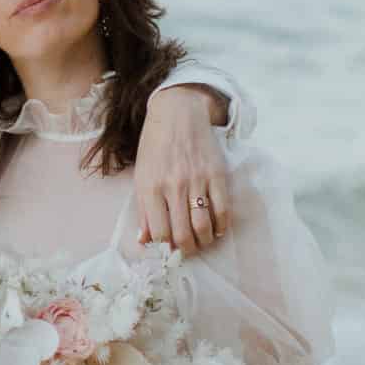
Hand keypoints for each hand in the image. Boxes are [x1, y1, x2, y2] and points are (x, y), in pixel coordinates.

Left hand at [134, 86, 231, 251]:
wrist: (178, 114)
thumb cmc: (155, 147)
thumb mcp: (141, 177)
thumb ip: (143, 211)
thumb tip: (144, 241)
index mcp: (150, 189)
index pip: (159, 233)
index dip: (165, 249)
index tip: (169, 251)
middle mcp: (173, 187)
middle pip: (183, 234)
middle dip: (186, 250)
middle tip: (187, 250)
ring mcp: (196, 181)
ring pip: (203, 226)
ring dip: (204, 242)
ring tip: (202, 242)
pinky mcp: (216, 175)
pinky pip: (223, 210)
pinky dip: (221, 226)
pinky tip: (216, 230)